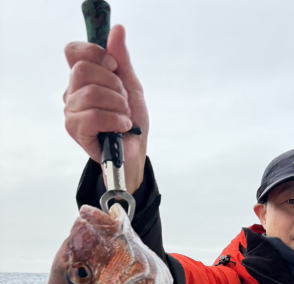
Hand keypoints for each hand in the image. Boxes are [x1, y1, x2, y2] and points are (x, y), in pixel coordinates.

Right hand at [64, 25, 148, 192]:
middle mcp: (72, 93)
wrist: (134, 154)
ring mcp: (71, 112)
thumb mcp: (131, 87)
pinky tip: (122, 127)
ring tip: (125, 117)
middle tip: (123, 101)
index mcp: (82, 79)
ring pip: (92, 93)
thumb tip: (117, 30)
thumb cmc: (131, 122)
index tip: (114, 67)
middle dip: (113, 84)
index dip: (96, 54)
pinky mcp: (75, 130)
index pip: (74, 52)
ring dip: (118, 105)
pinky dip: (115, 120)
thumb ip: (122, 60)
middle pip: (83, 70)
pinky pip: (93, 116)